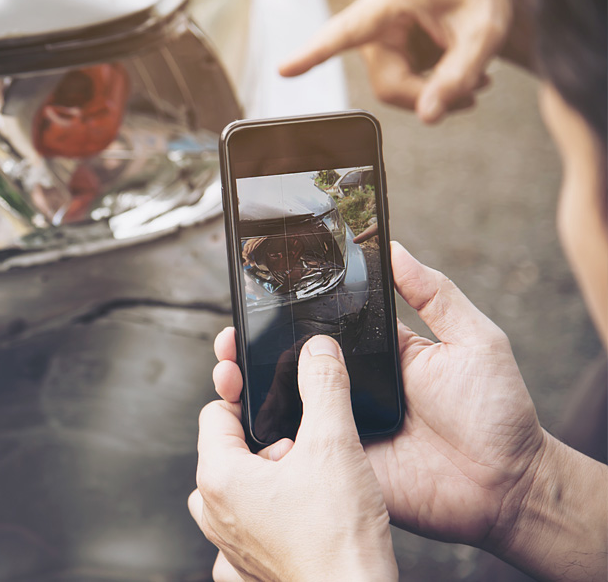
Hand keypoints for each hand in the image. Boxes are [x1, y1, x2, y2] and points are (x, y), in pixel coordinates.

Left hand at [189, 334, 397, 581]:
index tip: (265, 388)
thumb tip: (318, 351)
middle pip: (228, 450)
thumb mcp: (334, 445)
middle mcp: (215, 513)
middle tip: (303, 446)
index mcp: (219, 478)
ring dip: (270, 477)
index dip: (245, 395)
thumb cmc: (339, 540)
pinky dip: (270, 517)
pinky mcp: (250, 570)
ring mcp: (230, 547)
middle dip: (265, 440)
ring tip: (309, 481)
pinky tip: (302, 515)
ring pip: (239, 491)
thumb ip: (324, 386)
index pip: (216, 413)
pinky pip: (248, 531)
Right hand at [212, 242, 544, 553]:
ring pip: (284, 407)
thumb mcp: (472, 339)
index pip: (320, 327)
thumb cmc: (498, 411)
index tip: (254, 297)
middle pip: (289, 365)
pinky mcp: (342, 465)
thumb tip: (395, 248)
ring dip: (249, 390)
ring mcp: (343, 428)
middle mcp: (352, 388)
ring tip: (226, 373)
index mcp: (376, 354)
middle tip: (228, 339)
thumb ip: (434, 294)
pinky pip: (300, 452)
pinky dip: (270, 440)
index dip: (286, 315)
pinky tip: (245, 423)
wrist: (508, 486)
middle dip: (250, 350)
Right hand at [279, 0, 517, 122]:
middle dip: (428, 97)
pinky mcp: (389, 56)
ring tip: (478, 83)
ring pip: (395, 92)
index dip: (314, 53)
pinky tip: (466, 79)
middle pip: (387, 84)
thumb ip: (458, 76)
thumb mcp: (484, 36)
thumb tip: (428, 119)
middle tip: (474, 94)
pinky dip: (434, 92)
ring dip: (435, 96)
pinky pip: (403, 90)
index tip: (284, 69)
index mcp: (390, 2)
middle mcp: (376, 23)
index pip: (345, 32)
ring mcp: (380, 42)